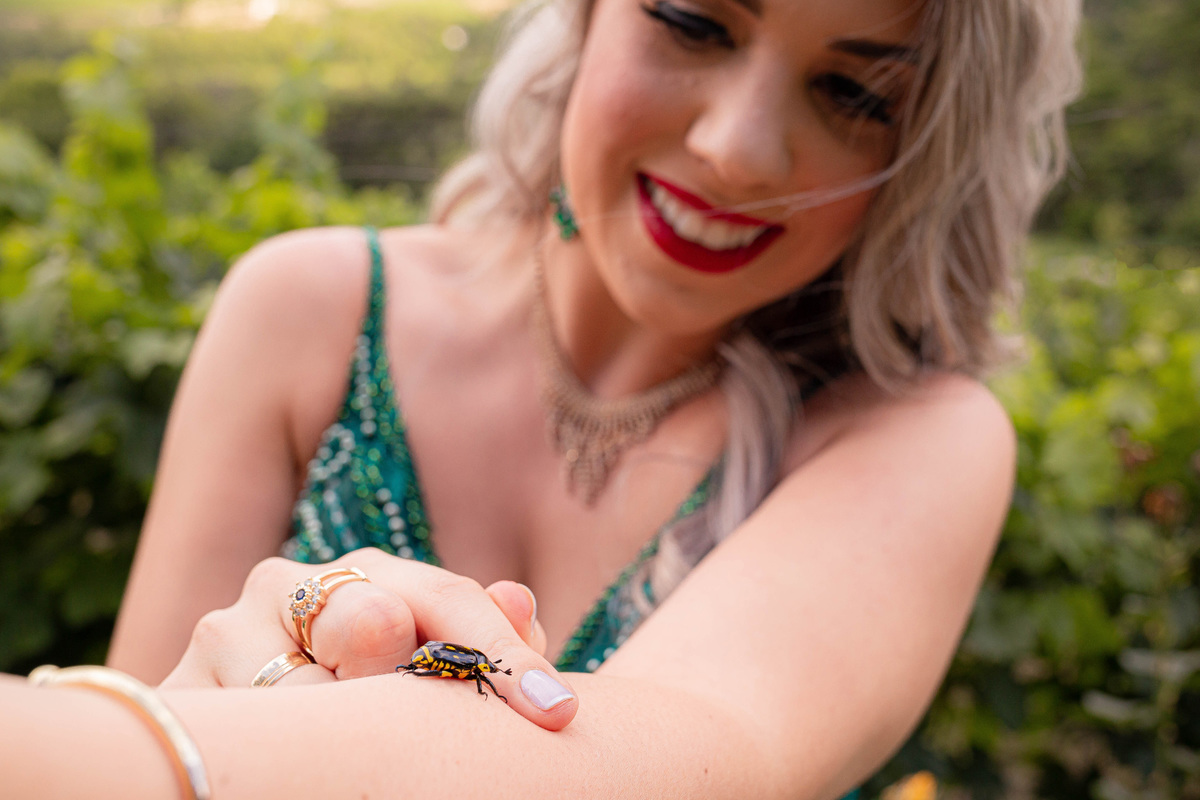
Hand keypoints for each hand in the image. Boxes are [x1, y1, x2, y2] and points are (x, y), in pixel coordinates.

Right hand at [162, 549, 577, 730]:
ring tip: (348, 755)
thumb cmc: (359, 702)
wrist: (247, 722)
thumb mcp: (424, 669)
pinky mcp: (172, 692)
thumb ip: (479, 641)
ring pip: (309, 692)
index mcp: (360, 574)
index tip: (556, 713)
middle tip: (428, 735)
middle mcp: (285, 584)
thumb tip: (522, 599)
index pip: (445, 598)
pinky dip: (287, 759)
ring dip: (345, 736)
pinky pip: (243, 736)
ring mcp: (222, 632)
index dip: (503, 655)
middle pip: (378, 625)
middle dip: (411, 684)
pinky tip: (304, 765)